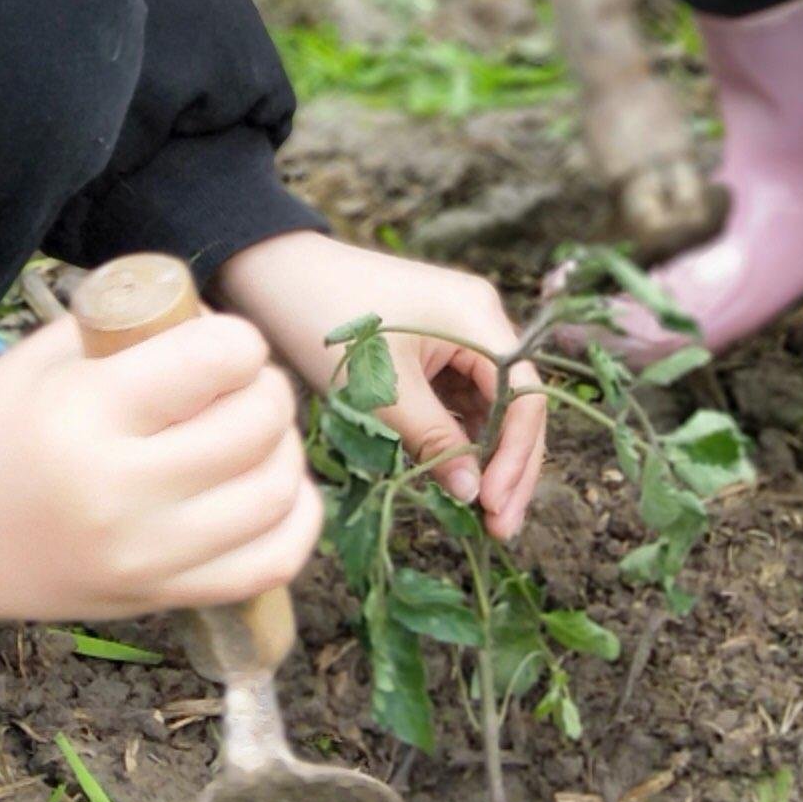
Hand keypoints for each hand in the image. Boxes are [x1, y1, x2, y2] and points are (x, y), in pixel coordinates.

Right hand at [0, 313, 323, 627]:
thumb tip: (215, 321)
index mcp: (89, 415)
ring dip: (284, 451)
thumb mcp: (46, 358)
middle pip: (259, 424)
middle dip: (266, 388)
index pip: (222, 359)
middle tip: (240, 385)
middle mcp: (124, 493)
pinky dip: (293, 521)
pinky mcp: (160, 598)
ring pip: (275, 493)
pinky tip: (272, 492)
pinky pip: (269, 564)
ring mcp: (147, 557)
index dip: (236, 340)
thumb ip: (133, 328)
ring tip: (254, 436)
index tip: (218, 345)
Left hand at [221, 231, 547, 539]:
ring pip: (490, 405)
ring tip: (479, 513)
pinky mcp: (436, 344)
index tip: (495, 508)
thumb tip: (474, 495)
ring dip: (486, 456)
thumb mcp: (383, 393)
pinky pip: (461, 396)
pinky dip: (459, 436)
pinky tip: (453, 475)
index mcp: (478, 320)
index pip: (524, 397)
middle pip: (516, 402)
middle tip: (499, 527)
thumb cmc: (328, 325)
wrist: (278, 274)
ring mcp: (460, 332)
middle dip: (510, 466)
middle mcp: (481, 321)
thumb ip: (434, 442)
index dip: (516, 457)